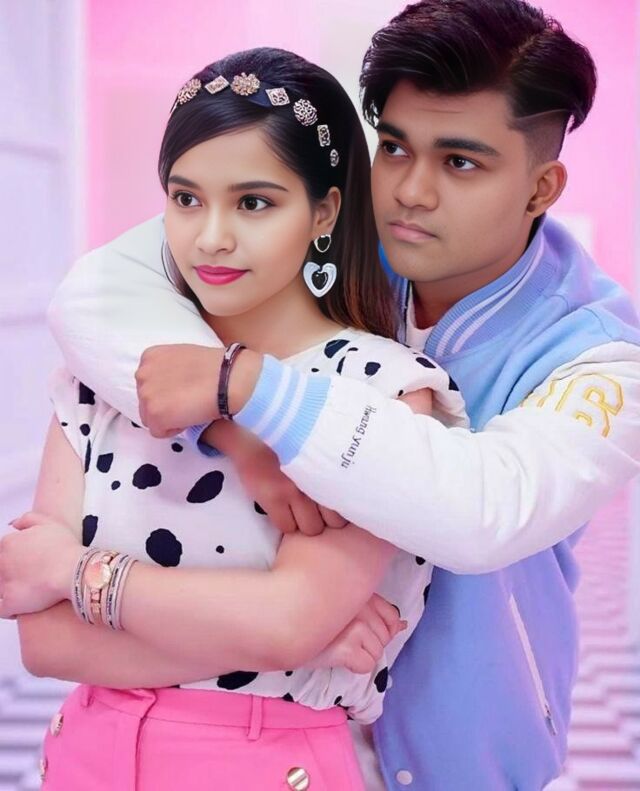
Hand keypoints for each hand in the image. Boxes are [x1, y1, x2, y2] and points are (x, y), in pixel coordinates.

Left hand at [0, 512, 83, 617]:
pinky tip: (19, 607)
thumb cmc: (64, 547)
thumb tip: (12, 525)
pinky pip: (0, 610)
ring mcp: (3, 584)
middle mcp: (1, 563)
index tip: (23, 562)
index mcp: (6, 544)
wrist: (74, 571)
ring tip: (24, 591)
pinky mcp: (10, 603)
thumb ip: (26, 519)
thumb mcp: (48, 522)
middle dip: (7, 573)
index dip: (10, 558)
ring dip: (7, 590)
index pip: (0, 552)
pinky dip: (9, 610)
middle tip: (26, 576)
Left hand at [136, 345, 223, 437]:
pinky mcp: (155, 414)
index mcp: (149, 357)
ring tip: (191, 409)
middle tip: (188, 402)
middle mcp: (142, 374)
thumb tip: (172, 386)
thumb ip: (170, 369)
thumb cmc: (216, 367)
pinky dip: (175, 429)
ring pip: (151, 418)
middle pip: (146, 402)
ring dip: (169, 418)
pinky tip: (191, 416)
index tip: (184, 392)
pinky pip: (159, 432)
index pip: (149, 384)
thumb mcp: (184, 357)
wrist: (228, 378)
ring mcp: (146, 395)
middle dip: (165, 406)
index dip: (168, 393)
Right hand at [202, 422, 347, 535]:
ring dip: (306, 522)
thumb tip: (348, 478)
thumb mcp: (315, 447)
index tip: (331, 501)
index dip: (338, 506)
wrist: (251, 429)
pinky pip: (287, 528)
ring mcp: (295, 491)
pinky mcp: (273, 498)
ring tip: (299, 512)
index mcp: (329, 468)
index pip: (346, 502)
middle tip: (315, 508)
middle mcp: (317, 481)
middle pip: (334, 521)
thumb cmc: (286, 433)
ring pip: (312, 528)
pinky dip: (286, 523)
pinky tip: (282, 512)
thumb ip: (329, 464)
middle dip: (326, 517)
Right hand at [307, 594, 406, 673]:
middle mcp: (361, 604)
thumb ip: (377, 615)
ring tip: (337, 645)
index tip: (359, 631)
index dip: (381, 630)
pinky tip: (337, 656)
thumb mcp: (348, 611)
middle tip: (342, 638)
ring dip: (360, 655)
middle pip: (385, 637)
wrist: (281, 626)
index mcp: (362, 592)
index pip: (392, 616)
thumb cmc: (313, 619)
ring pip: (377, 653)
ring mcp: (356, 625)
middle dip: (368, 644)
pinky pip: (367, 665)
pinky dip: (354, 666)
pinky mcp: (348, 646)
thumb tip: (403, 625)